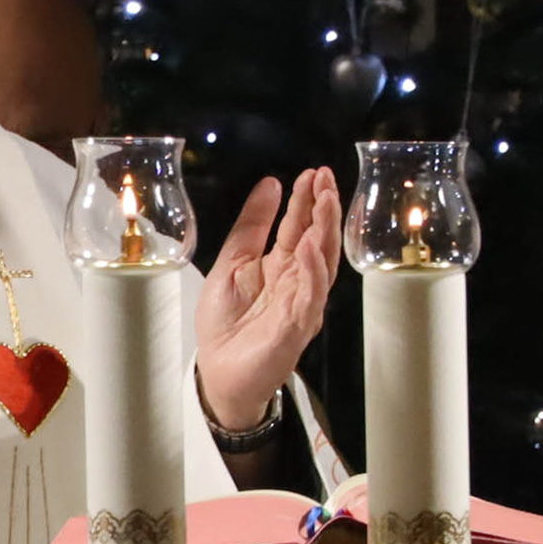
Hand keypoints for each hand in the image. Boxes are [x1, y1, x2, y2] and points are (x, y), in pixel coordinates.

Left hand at [193, 167, 340, 434]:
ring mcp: (300, 305)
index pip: (299, 226)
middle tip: (326, 179)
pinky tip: (307, 247)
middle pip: (318, 240)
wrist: (216, 371)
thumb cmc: (225, 322)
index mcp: (282, 266)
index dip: (306, 200)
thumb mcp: (232, 262)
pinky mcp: (294, 328)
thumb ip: (251, 226)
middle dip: (324, 209)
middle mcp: (298, 283)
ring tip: (324, 202)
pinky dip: (310, 271)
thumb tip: (270, 184)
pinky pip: (308, 297)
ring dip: (323, 233)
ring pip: (321, 264)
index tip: (312, 172)